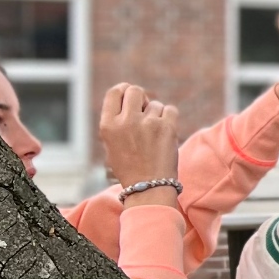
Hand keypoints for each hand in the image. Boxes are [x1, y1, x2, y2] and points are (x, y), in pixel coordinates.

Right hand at [99, 85, 178, 204]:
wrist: (149, 188)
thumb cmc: (130, 168)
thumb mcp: (111, 144)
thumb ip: (117, 120)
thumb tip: (130, 97)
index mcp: (108, 125)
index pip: (114, 92)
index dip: (124, 90)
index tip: (129, 95)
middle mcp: (126, 122)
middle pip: (135, 91)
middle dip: (141, 99)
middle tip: (144, 112)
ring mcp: (147, 123)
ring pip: (155, 104)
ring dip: (156, 115)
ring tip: (154, 136)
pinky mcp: (167, 127)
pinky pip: (170, 109)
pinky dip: (169, 118)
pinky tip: (165, 133)